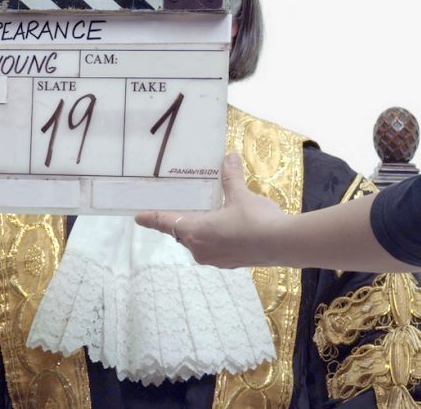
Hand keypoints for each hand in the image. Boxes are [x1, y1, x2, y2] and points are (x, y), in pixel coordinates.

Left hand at [135, 153, 289, 267]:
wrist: (281, 244)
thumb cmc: (254, 219)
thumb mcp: (240, 195)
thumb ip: (231, 177)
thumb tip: (230, 157)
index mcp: (196, 231)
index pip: (167, 223)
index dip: (152, 219)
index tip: (138, 218)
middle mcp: (201, 250)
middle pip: (184, 233)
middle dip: (182, 222)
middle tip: (183, 209)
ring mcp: (216, 260)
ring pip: (200, 243)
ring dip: (202, 231)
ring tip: (212, 217)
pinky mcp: (231, 264)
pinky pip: (216, 250)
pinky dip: (217, 239)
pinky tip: (230, 230)